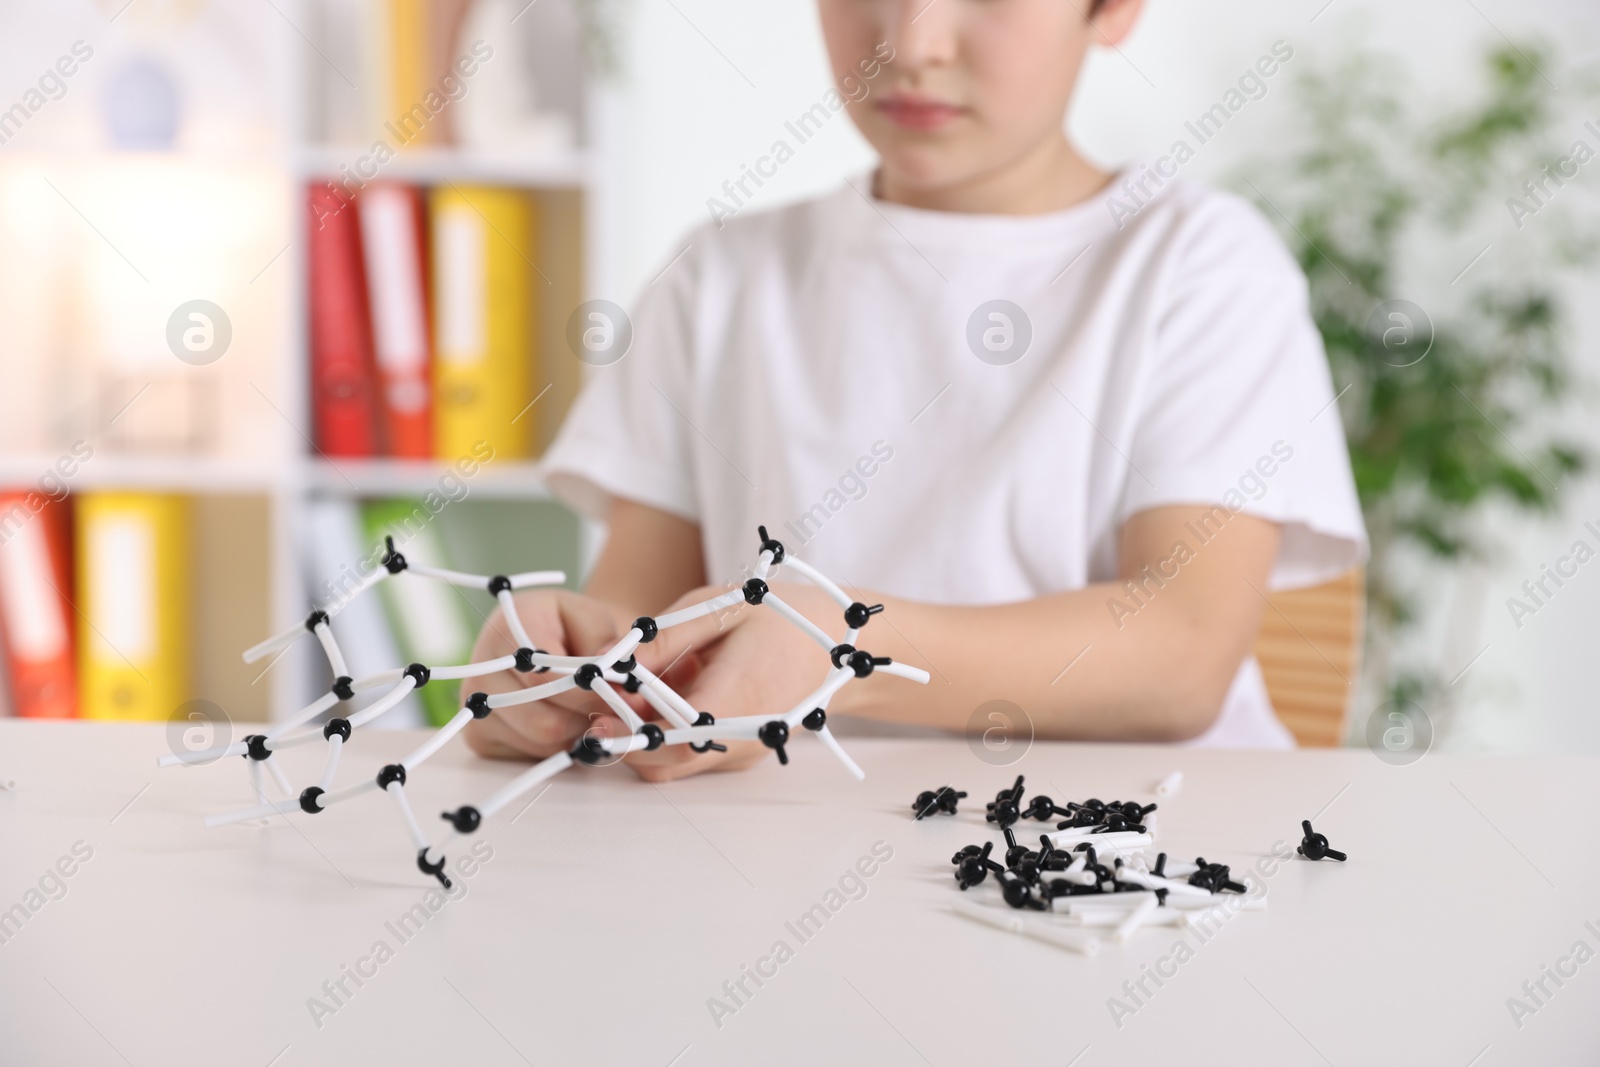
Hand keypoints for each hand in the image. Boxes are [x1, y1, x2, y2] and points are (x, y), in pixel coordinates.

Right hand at [462, 589, 629, 759]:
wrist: (549, 636)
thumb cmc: (574, 628)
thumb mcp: (596, 621)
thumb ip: (611, 648)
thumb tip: (620, 682)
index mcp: (510, 626)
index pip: (547, 678)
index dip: (588, 694)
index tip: (620, 697)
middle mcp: (482, 664)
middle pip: (545, 720)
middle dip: (588, 718)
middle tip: (616, 711)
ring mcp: (476, 703)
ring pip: (543, 741)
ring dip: (577, 733)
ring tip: (591, 710)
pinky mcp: (479, 732)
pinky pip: (531, 753)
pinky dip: (560, 744)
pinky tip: (567, 719)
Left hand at [623, 581, 843, 781]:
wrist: (838, 640)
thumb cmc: (779, 615)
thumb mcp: (717, 608)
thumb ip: (660, 638)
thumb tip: (605, 660)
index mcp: (737, 698)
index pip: (668, 741)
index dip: (626, 732)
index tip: (598, 708)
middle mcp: (743, 736)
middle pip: (665, 763)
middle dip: (630, 733)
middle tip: (614, 695)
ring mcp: (746, 749)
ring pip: (677, 762)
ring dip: (652, 732)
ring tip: (659, 682)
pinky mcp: (746, 752)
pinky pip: (697, 755)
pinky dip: (676, 731)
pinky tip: (687, 690)